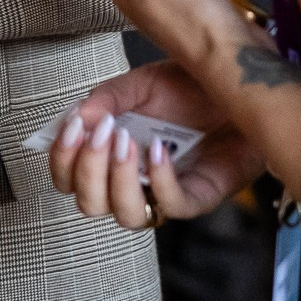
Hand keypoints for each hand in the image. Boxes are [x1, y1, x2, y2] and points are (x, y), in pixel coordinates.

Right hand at [45, 61, 261, 228]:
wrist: (238, 83)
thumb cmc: (190, 88)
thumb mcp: (140, 84)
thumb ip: (107, 98)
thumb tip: (76, 116)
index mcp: (111, 155)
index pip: (70, 179)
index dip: (62, 160)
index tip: (71, 127)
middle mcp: (133, 181)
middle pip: (90, 204)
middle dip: (87, 170)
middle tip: (100, 132)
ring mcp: (165, 192)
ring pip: (127, 216)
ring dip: (118, 180)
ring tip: (126, 140)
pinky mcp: (200, 196)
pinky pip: (173, 206)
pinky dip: (160, 181)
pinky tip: (158, 149)